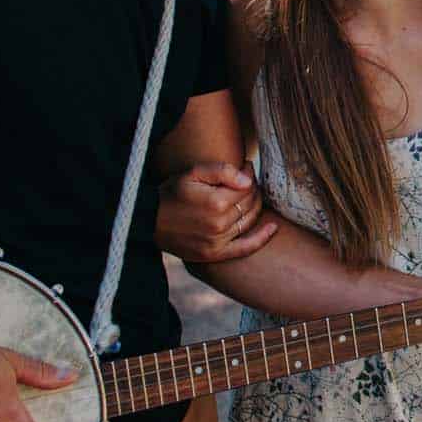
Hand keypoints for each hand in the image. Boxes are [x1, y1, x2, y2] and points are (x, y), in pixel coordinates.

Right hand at [156, 162, 276, 263]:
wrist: (148, 221)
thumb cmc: (172, 192)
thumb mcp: (192, 173)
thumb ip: (222, 171)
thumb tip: (248, 178)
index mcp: (216, 202)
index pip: (247, 186)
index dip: (249, 174)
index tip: (246, 167)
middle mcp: (220, 224)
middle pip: (250, 202)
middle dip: (253, 188)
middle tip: (247, 180)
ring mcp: (218, 241)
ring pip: (249, 220)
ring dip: (256, 206)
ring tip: (251, 195)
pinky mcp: (214, 254)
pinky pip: (245, 248)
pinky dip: (261, 238)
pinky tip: (274, 228)